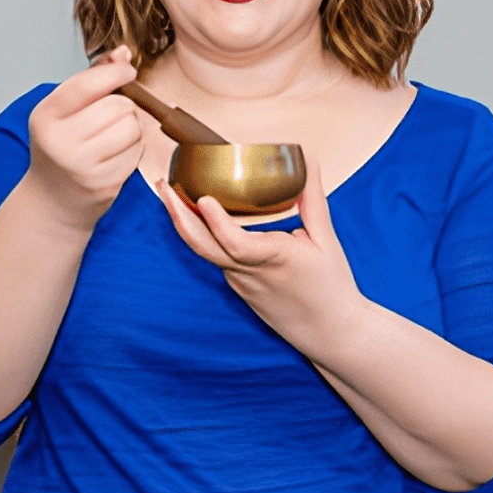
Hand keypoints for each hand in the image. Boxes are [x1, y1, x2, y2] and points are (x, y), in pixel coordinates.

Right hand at [26, 44, 143, 232]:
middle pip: (118, 106)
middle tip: (112, 113)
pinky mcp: (104, 184)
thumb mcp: (64, 109)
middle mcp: (61, 142)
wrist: (52, 199)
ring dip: (132, 126)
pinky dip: (133, 147)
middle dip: (124, 104)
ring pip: (133, 128)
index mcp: (46, 116)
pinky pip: (137, 152)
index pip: (88, 85)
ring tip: (114, 133)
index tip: (127, 71)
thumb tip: (123, 53)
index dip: (116, 72)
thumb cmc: (61, 145)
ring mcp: (83, 167)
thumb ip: (92, 78)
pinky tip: (116, 152)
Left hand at [156, 154, 365, 354]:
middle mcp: (249, 273)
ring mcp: (239, 282)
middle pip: (203, 246)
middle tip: (162, 185)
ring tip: (170, 192)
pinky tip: (196, 214)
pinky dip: (202, 234)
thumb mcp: (325, 240)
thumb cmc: (330, 287)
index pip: (236, 243)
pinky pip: (215, 257)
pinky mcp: (237, 286)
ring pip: (205, 251)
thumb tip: (309, 159)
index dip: (217, 222)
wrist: (329, 333)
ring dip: (185, 222)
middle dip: (178, 214)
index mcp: (273, 259)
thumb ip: (312, 198)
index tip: (203, 199)